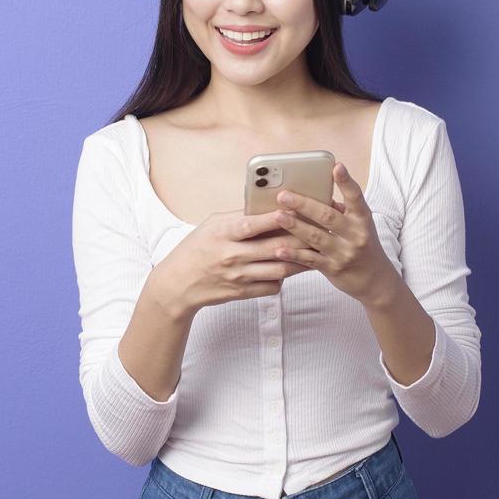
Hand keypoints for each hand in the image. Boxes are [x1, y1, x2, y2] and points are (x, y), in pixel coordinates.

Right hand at [149, 209, 315, 317]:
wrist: (178, 284)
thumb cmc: (197, 248)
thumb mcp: (213, 225)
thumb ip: (239, 216)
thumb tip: (269, 206)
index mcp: (223, 233)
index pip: (253, 224)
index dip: (276, 217)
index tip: (296, 208)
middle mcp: (232, 255)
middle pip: (274, 247)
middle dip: (300, 238)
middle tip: (319, 230)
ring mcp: (239, 276)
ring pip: (280, 269)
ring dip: (300, 260)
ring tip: (315, 250)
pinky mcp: (243, 292)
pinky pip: (273, 286)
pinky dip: (285, 277)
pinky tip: (291, 268)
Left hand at [270, 162, 398, 304]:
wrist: (375, 279)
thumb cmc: (363, 245)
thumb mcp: (359, 225)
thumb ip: (341, 209)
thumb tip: (317, 192)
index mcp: (362, 219)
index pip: (356, 197)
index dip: (346, 181)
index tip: (336, 167)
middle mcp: (356, 235)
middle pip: (328, 216)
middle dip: (304, 205)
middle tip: (284, 195)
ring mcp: (344, 253)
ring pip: (316, 237)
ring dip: (295, 227)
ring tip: (278, 216)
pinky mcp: (333, 269)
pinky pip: (310, 260)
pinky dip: (294, 255)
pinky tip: (279, 249)